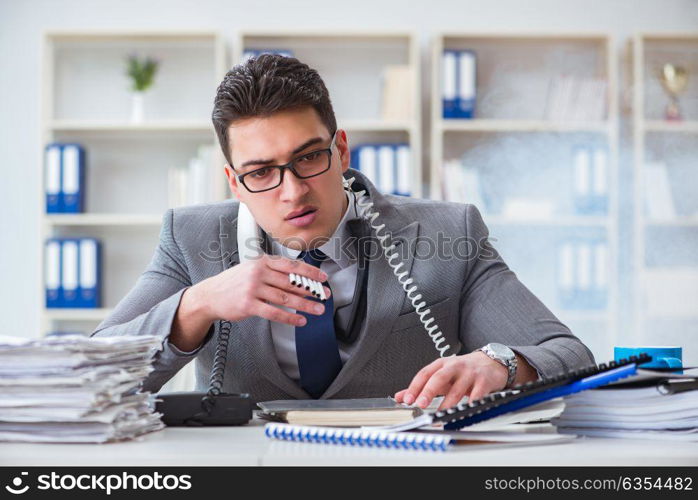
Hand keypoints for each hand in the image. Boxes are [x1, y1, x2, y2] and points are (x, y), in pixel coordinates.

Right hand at [171, 254, 332, 350]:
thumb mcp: (253, 269)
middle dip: (312, 289)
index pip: (292, 265)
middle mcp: (259, 273)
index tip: (323, 278)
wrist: (210, 295)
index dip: (310, 272)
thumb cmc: (234, 283)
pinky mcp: (248, 305)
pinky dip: (290, 317)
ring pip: (286, 297)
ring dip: (305, 305)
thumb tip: (300, 280)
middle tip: (325, 295)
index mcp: (263, 262)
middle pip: (292, 282)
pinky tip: (300, 320)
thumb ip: (274, 272)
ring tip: (318, 309)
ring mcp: (253, 289)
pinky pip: (274, 312)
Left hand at [393, 351, 508, 410]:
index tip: (407, 400)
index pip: (424, 374)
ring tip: (440, 416)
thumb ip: (421, 386)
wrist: (490, 362)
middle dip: (428, 391)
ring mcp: (470, 373)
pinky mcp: (484, 381)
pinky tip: (464, 412)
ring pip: (457, 390)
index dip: (415, 387)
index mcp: (441, 364)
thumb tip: (400, 396)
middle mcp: (454, 366)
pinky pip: (477, 395)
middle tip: (421, 404)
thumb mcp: (440, 374)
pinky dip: (470, 404)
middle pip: (439, 377)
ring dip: (447, 405)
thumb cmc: (462, 370)